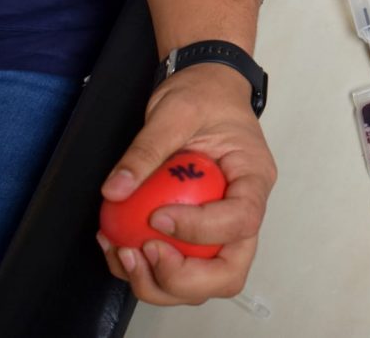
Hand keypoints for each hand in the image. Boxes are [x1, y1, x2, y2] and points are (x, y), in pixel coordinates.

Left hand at [97, 63, 276, 304]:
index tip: (156, 217)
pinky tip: (116, 245)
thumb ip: (146, 149)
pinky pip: (178, 265)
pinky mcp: (197, 231)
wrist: (205, 88)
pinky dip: (145, 269)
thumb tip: (116, 190)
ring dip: (160, 282)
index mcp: (254, 178)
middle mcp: (245, 209)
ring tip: (122, 252)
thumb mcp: (175, 111)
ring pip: (203, 280)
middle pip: (229, 271)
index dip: (199, 230)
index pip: (240, 220)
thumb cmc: (203, 95)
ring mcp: (222, 225)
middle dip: (183, 279)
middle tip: (144, 253)